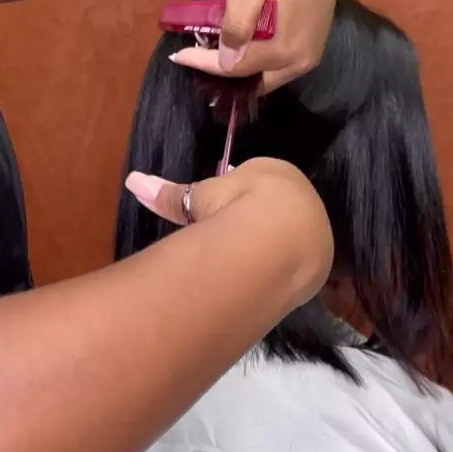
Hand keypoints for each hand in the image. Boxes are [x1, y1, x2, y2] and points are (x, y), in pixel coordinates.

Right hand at [125, 158, 333, 304]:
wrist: (283, 237)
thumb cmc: (242, 203)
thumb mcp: (202, 197)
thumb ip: (171, 194)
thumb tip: (132, 180)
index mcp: (277, 172)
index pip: (257, 183)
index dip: (235, 199)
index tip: (220, 215)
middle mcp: (303, 196)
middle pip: (274, 212)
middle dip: (254, 225)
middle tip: (231, 242)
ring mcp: (316, 228)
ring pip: (288, 238)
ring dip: (269, 250)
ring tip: (245, 264)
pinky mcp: (320, 261)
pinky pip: (295, 263)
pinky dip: (278, 270)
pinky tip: (262, 279)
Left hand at [169, 0, 338, 93]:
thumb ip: (237, 21)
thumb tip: (227, 59)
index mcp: (283, 47)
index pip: (235, 68)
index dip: (205, 64)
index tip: (179, 57)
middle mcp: (301, 61)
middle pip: (254, 81)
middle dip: (226, 72)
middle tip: (201, 56)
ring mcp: (311, 57)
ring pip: (269, 78)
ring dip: (245, 71)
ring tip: (220, 53)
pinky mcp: (315, 49)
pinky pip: (282, 69)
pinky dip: (261, 64)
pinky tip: (245, 48)